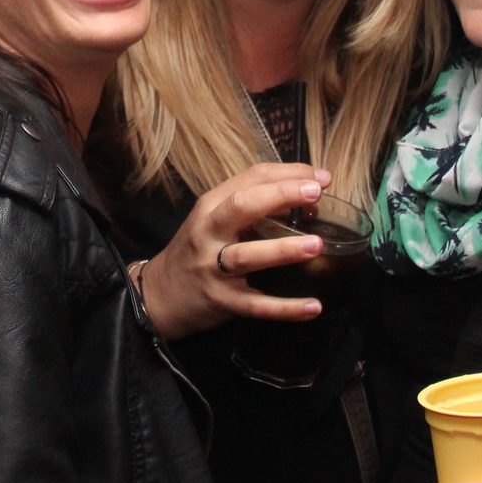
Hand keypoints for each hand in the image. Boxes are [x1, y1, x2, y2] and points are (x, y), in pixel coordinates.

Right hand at [137, 163, 330, 340]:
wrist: (160, 294)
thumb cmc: (198, 250)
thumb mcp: (215, 220)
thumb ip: (252, 207)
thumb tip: (305, 197)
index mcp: (210, 206)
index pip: (250, 179)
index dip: (288, 174)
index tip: (321, 178)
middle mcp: (208, 233)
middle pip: (241, 206)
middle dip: (280, 195)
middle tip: (316, 193)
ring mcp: (213, 268)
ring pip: (247, 255)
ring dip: (283, 249)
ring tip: (317, 245)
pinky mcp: (222, 301)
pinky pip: (256, 305)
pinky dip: (286, 308)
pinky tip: (313, 306)